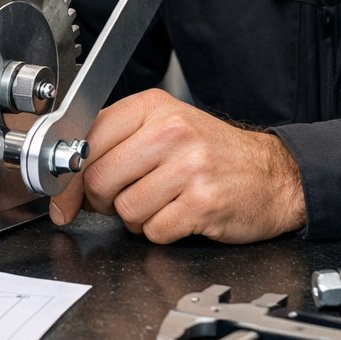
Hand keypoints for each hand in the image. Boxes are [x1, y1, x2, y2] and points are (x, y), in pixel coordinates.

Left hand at [49, 89, 305, 243]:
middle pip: (100, 179)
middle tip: (122, 200)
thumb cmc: (213, 153)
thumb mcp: (164, 128)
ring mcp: (190, 166)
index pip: (87, 140)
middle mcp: (171, 131)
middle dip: (102, 201)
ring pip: (125, 209)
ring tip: (161, 203)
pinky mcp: (204, 202)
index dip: (71, 176)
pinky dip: (161, 232)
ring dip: (136, 219)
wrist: (274, 175)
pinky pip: (154, 231)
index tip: (66, 195)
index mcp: (153, 107)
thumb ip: (115, 144)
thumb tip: (67, 181)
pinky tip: (180, 216)